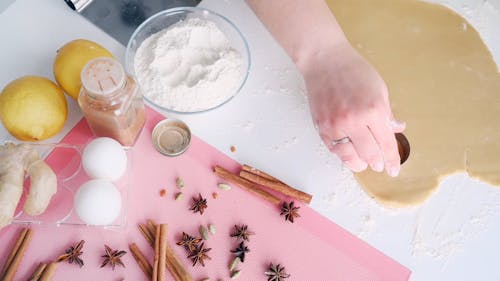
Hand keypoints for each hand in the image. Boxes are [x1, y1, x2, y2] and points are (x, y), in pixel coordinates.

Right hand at [301, 41, 404, 175]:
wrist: (324, 61)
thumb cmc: (353, 70)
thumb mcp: (379, 89)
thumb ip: (386, 113)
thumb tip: (395, 129)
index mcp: (373, 110)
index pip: (386, 144)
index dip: (391, 160)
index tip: (393, 170)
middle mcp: (354, 121)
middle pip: (369, 155)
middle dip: (376, 163)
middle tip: (379, 165)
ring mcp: (335, 125)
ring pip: (348, 157)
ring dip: (358, 163)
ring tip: (363, 162)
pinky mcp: (321, 126)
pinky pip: (333, 149)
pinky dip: (342, 154)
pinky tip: (348, 153)